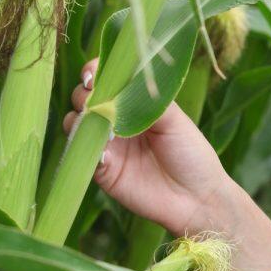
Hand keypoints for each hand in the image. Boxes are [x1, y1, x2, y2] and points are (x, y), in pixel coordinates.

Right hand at [63, 57, 242, 236]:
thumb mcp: (175, 120)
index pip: (107, 79)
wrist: (195, 197)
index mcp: (135, 103)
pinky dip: (84, 149)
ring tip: (99, 125)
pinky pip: (80, 155)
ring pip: (75, 124)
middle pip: (84, 98)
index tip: (94, 74)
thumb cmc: (191, 153)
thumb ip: (148, 101)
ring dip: (79, 120)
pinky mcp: (100, 170)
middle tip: (95, 101)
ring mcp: (106, 145)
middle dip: (84, 95)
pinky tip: (104, 153)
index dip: (95, 72)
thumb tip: (121, 85)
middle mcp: (116, 120)